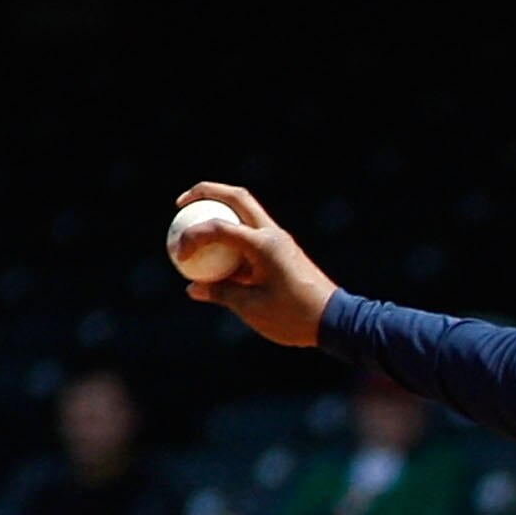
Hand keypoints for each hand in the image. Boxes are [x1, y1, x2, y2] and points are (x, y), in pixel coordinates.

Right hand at [173, 183, 340, 348]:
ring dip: (220, 209)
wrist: (335, 321)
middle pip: (236, 196)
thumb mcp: (252, 309)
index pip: (219, 227)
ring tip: (194, 222)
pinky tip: (216, 249)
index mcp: (263, 245)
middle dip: (205, 193)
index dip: (192, 237)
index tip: (180, 255)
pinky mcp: (283, 249)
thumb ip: (220, 293)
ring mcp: (280, 240)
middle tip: (181, 204)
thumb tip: (193, 288)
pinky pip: (252, 231)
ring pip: (246, 209)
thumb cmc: (294, 317)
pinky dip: (232, 232)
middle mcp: (273, 234)